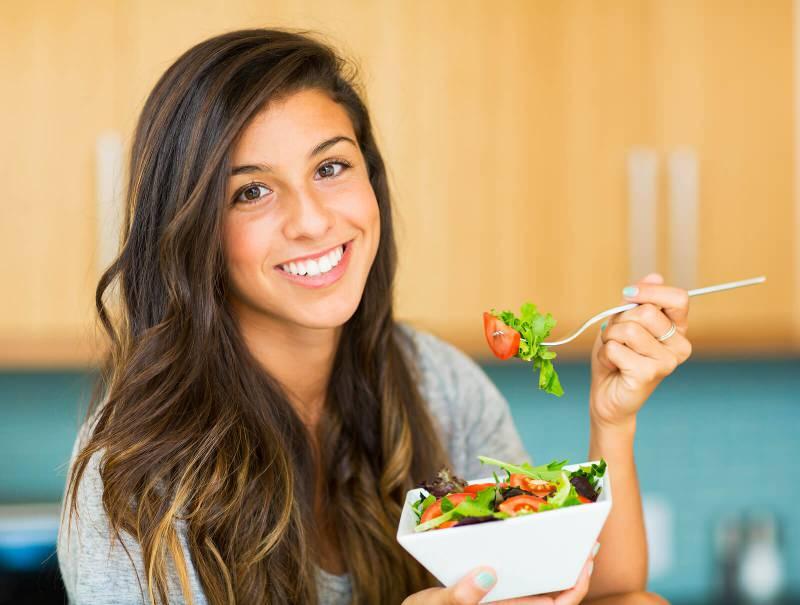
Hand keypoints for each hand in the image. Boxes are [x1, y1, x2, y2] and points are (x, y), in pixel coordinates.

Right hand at [401, 545, 596, 603]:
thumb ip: (459, 597)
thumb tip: (487, 576)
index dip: (576, 587)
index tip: (586, 560)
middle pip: (555, 595)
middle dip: (573, 569)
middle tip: (587, 537)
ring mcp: (503, 601)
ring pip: (540, 585)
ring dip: (555, 563)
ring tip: (567, 534)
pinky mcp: (492, 592)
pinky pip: (520, 577)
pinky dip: (530, 559)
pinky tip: (530, 538)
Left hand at [590, 273, 692, 428]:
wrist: (607, 396)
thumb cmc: (616, 357)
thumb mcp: (623, 323)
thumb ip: (637, 302)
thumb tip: (655, 276)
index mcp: (677, 329)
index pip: (679, 299)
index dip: (650, 291)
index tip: (628, 294)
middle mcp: (679, 346)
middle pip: (646, 312)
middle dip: (620, 320)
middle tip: (616, 337)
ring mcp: (668, 362)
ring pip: (628, 330)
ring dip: (609, 339)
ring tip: (614, 353)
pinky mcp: (650, 374)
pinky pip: (616, 349)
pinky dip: (605, 355)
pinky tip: (613, 367)